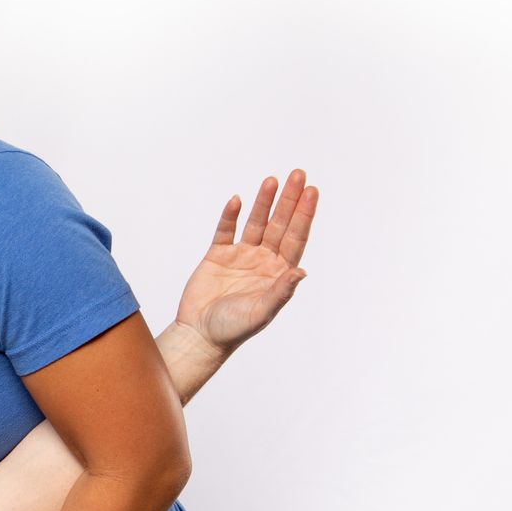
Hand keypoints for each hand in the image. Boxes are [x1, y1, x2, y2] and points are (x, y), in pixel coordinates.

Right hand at [175, 169, 318, 354]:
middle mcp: (262, 260)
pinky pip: (225, 230)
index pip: (295, 237)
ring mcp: (240, 256)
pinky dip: (230, 216)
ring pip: (255, 222)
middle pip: (279, 224)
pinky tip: (236, 201)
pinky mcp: (217, 255)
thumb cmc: (234, 329)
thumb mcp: (261, 312)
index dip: (304, 214)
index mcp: (278, 272)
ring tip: (272, 180)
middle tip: (298, 174)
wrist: (200, 335)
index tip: (311, 191)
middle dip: (288, 200)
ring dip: (263, 202)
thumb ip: (281, 291)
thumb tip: (302, 271)